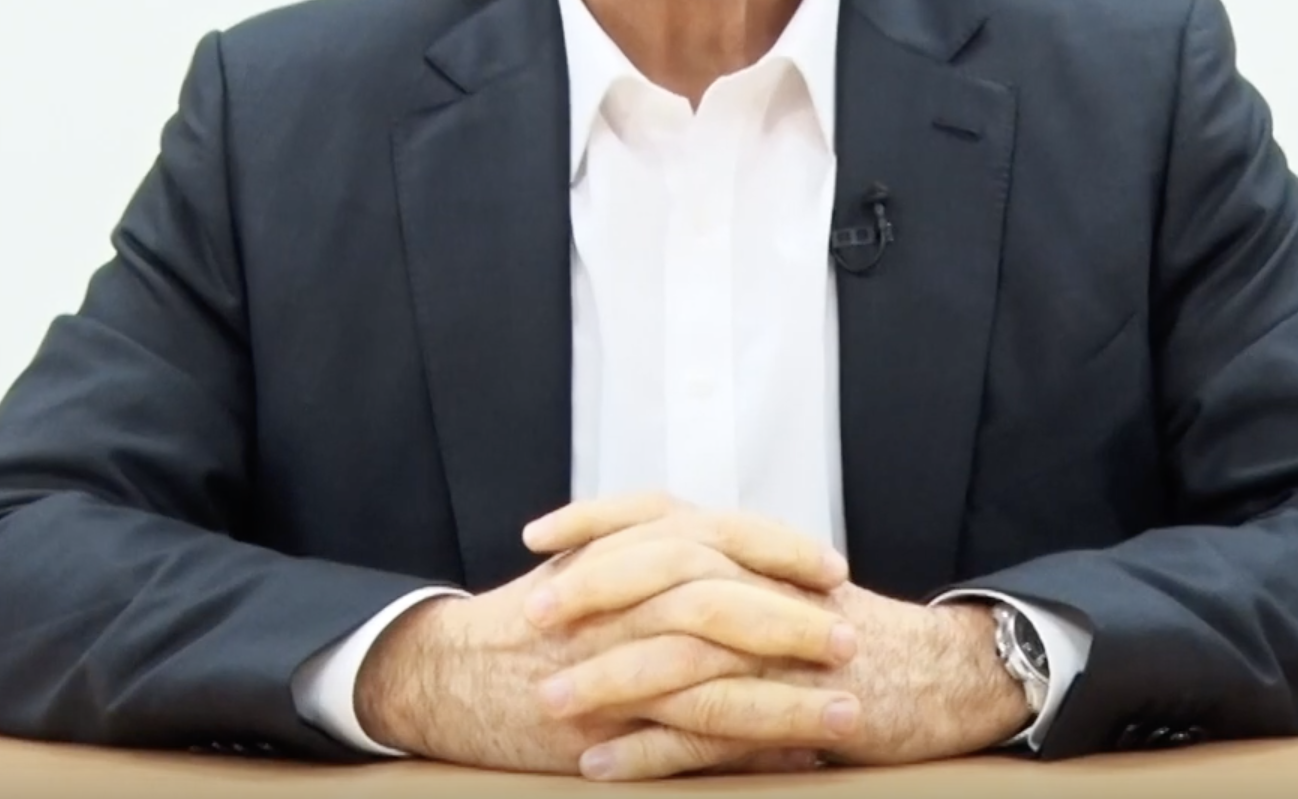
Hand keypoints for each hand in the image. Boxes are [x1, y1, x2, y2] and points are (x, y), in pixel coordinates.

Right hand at [353, 493, 857, 776]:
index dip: (777, 550)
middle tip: (849, 638)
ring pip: (708, 680)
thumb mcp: (594, 559)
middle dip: (791, 621)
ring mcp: (608, 669)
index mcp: (625, 554)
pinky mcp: (599, 731)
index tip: (832, 567)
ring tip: (843, 711)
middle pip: (718, 601)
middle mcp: (619, 605)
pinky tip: (788, 760)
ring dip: (784, 697)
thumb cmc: (533, 614)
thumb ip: (660, 548)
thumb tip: (743, 554)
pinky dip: (736, 752)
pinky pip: (677, 743)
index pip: (715, 536)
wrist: (449, 670)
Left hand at [536, 499, 1033, 775]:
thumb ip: (714, 569)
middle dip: (590, 593)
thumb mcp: (777, 582)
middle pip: (663, 571)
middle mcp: (761, 584)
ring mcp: (777, 649)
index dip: (595, 520)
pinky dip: (650, 749)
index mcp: (750, 548)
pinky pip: (709, 730)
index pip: (660, 513)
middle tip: (531, 619)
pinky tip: (602, 763)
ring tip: (548, 702)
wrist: (939, 674)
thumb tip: (633, 567)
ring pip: (679, 653)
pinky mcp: (793, 709)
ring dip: (606, 678)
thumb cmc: (846, 630)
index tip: (536, 537)